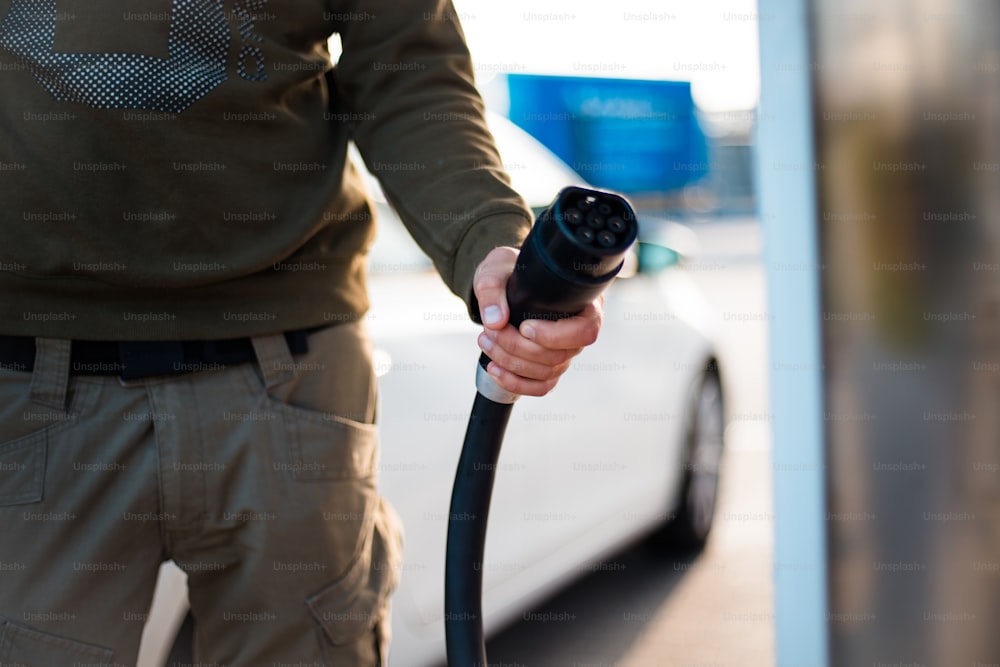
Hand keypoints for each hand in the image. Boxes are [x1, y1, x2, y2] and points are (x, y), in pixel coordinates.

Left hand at [472, 246, 602, 396]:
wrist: (502, 284)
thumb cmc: (507, 272)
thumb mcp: (496, 271)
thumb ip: (492, 290)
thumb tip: (495, 320)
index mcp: (581, 303)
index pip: (585, 331)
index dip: (554, 336)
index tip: (524, 327)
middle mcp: (577, 331)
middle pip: (559, 355)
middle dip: (518, 348)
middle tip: (491, 331)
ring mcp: (565, 352)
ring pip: (546, 372)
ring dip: (511, 363)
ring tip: (485, 341)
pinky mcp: (549, 367)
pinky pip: (540, 387)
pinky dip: (515, 382)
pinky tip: (494, 369)